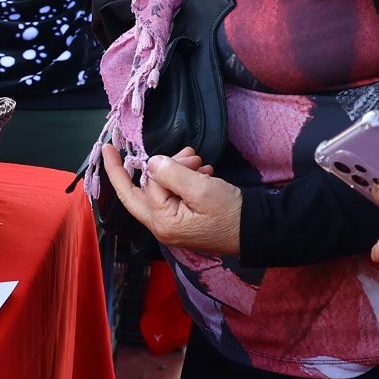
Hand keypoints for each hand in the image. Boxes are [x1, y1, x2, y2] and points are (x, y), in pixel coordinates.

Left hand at [101, 143, 241, 254]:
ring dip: (172, 170)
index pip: (148, 185)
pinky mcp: (182, 220)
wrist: (258, 231)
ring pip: (157, 190)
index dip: (162, 165)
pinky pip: (172, 195)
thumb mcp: (201, 189)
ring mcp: (172, 225)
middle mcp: (162, 226)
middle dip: (127, 170)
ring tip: (196, 160)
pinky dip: (182, 179)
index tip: (176, 152)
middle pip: (134, 194)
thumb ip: (172, 174)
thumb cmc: (232, 213)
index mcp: (163, 222)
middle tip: (120, 148)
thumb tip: (151, 163)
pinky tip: (201, 171)